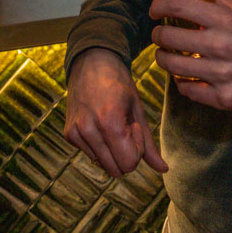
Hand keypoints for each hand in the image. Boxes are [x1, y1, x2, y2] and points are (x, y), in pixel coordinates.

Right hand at [64, 47, 167, 176]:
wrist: (91, 62)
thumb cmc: (119, 83)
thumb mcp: (137, 109)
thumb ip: (149, 143)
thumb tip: (163, 170)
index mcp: (109, 122)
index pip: (129, 164)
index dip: (137, 149)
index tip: (134, 126)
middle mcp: (88, 130)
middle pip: (116, 170)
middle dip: (125, 154)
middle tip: (124, 128)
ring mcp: (75, 132)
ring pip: (103, 165)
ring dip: (112, 151)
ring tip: (111, 124)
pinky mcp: (68, 134)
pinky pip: (91, 155)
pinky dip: (99, 146)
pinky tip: (99, 124)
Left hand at [150, 0, 231, 113]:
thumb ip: (218, 2)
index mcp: (226, 20)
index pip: (178, 5)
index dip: (159, 5)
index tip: (155, 9)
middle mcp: (220, 46)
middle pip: (168, 36)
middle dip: (158, 34)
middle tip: (160, 35)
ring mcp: (221, 75)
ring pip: (172, 65)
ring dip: (164, 58)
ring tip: (166, 55)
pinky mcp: (224, 98)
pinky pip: (188, 90)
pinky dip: (182, 82)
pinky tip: (185, 76)